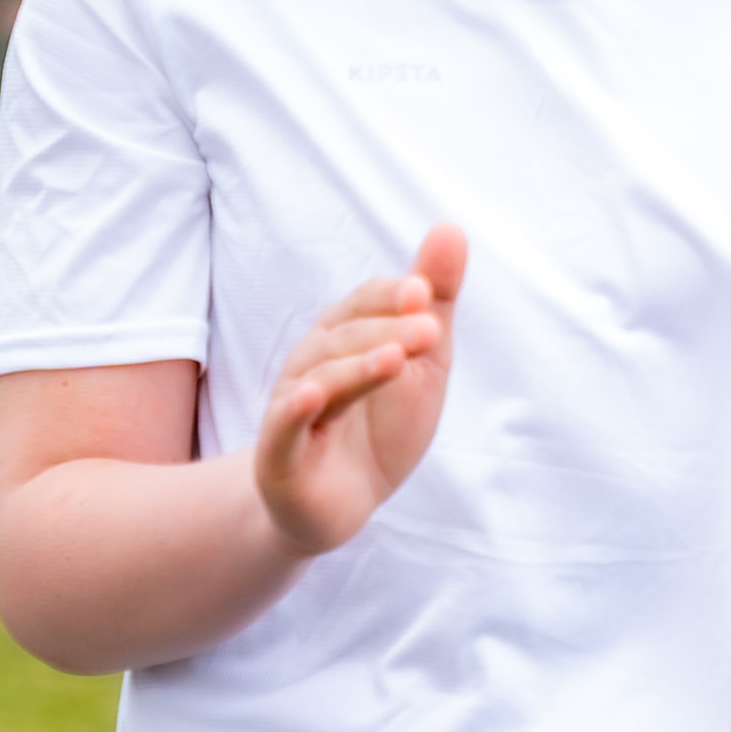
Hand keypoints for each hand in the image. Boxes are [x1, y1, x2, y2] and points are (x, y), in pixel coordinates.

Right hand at [253, 226, 463, 557]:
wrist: (338, 504)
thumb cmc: (379, 424)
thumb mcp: (421, 360)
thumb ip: (434, 299)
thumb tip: (451, 227)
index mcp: (342, 339)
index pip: (361, 305)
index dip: (390, 297)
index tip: (425, 292)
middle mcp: (310, 366)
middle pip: (343, 339)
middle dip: (386, 332)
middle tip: (430, 330)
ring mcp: (291, 409)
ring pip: (320, 379)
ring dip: (358, 367)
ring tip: (397, 359)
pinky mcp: (280, 456)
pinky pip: (283, 427)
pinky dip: (293, 410)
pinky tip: (311, 396)